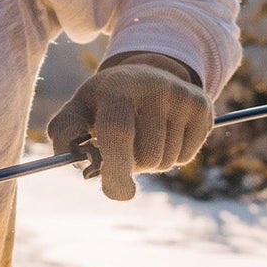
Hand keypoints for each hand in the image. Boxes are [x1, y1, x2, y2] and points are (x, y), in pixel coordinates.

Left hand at [47, 53, 213, 201]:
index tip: (116, 192)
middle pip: (146, 156)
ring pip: (166, 162)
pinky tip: (163, 134)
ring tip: (142, 138)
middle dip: (132, 168)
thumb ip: (64, 135)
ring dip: (150, 164)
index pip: (118, 132)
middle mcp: (153, 86)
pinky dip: (171, 158)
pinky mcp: (202, 107)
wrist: (144, 74)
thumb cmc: (103, 103)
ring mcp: (181, 96)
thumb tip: (80, 164)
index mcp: (116, 87)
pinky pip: (185, 158)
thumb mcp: (77, 111)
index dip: (116, 169)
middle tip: (123, 151)